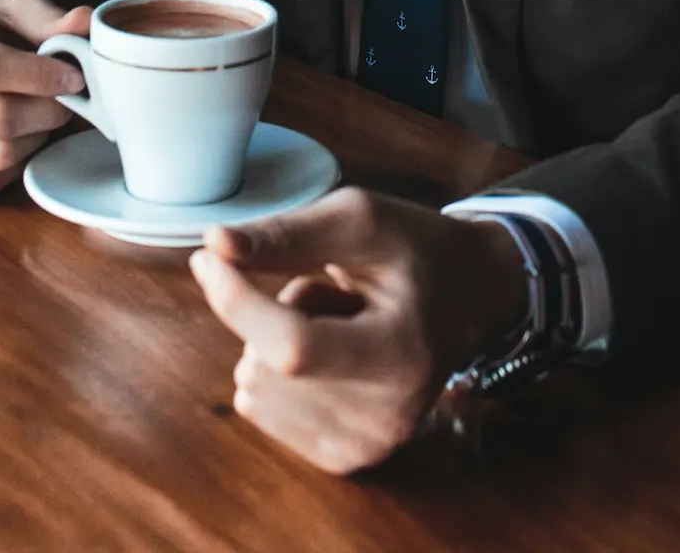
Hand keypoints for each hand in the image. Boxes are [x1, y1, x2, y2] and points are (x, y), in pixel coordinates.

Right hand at [0, 0, 91, 196]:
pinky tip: (18, 140)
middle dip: (48, 112)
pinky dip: (15, 165)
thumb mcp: (16, 13)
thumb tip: (86, 23)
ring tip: (38, 117)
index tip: (75, 78)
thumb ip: (52, 18)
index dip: (40, 76)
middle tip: (64, 101)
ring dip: (35, 138)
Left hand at [189, 188, 527, 474]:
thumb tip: (214, 245)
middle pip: (264, 367)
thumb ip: (288, 234)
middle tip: (336, 296)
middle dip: (275, 313)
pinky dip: (278, 374)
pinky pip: (259, 410)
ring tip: (338, 323)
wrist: (471, 297)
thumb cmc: (417, 251)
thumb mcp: (362, 220)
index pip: (294, 346)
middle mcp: (389, 416)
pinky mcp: (345, 459)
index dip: (238, 302)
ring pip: (254, 387)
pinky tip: (331, 355)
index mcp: (405, 354)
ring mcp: (368, 446)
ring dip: (277, 343)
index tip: (208, 259)